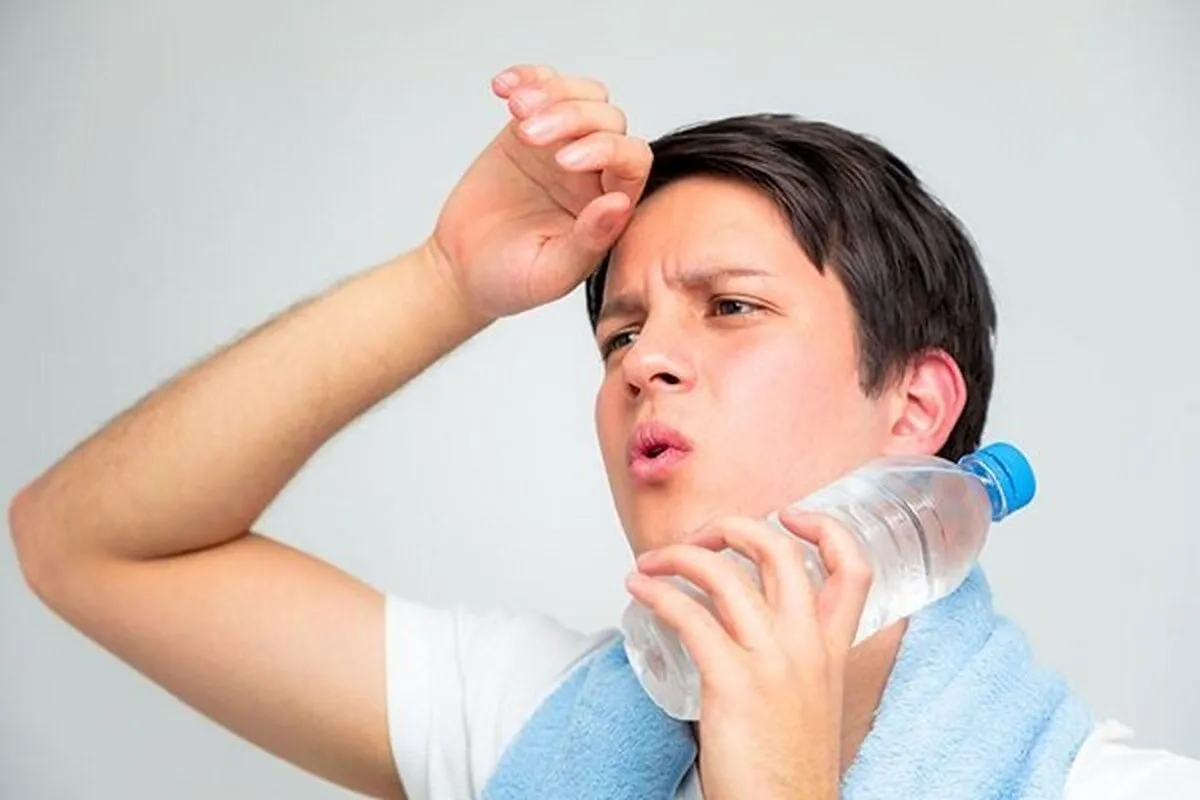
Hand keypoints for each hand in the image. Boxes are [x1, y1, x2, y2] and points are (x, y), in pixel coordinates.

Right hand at [429, 63, 651, 320]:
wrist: (462, 272)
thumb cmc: (511, 281)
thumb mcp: (551, 274)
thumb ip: (590, 242)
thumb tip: (621, 203)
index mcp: (610, 206)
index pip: (631, 159)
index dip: (606, 149)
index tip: (563, 163)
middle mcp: (594, 172)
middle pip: (607, 119)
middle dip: (571, 117)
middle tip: (529, 135)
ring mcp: (561, 147)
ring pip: (580, 95)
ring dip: (552, 93)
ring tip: (516, 108)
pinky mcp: (527, 132)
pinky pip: (540, 88)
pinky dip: (525, 78)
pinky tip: (503, 88)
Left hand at [625, 511, 873, 799]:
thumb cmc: (787, 770)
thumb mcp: (809, 702)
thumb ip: (790, 659)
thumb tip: (742, 628)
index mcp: (832, 651)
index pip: (853, 569)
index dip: (827, 528)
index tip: (791, 515)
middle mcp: (807, 647)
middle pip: (779, 552)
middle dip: (735, 526)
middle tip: (702, 536)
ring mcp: (771, 662)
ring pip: (725, 575)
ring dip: (679, 556)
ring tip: (651, 562)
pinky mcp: (731, 682)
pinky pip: (689, 615)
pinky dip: (658, 593)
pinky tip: (640, 592)